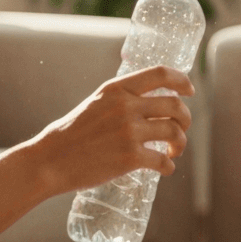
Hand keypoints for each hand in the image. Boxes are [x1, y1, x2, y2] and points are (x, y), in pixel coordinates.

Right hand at [27, 65, 193, 194]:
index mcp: (117, 88)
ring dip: (180, 143)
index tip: (190, 90)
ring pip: (174, 132)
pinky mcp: (130, 158)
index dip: (182, 80)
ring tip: (173, 150)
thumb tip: (148, 102)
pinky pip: (163, 161)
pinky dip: (168, 166)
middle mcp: (126, 106)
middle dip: (186, 118)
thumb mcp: (96, 102)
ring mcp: (129, 132)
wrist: (51, 160)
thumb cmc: (72, 133)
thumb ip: (120, 99)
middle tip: (182, 128)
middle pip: (175, 105)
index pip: (161, 73)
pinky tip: (165, 168)